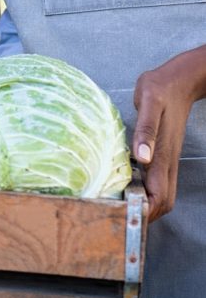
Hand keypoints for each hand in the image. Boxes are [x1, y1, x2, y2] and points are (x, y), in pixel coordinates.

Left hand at [132, 47, 205, 220]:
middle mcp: (167, 161)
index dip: (145, 212)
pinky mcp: (164, 153)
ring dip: (146, 205)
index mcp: (162, 154)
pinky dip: (146, 191)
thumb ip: (146, 129)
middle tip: (119, 217)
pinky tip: (128, 186)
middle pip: (163, 203)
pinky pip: (158, 181)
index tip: (124, 216)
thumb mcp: (148, 101)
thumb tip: (142, 158)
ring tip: (122, 207)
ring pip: (163, 194)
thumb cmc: (160, 88)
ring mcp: (167, 158)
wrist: (178, 80)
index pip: (159, 197)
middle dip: (145, 216)